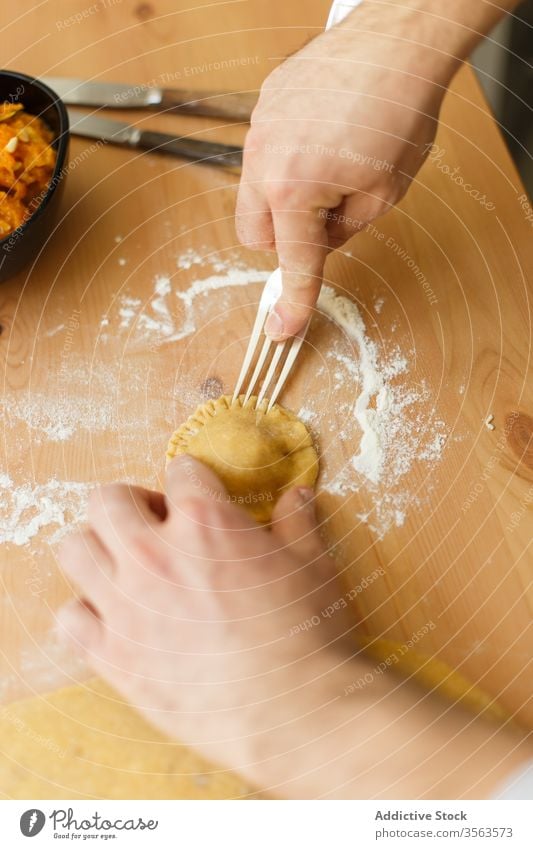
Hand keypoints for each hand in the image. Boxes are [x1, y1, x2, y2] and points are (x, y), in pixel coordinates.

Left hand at [57, 456, 354, 778]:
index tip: (197, 494)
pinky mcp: (114, 656)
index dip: (192, 479)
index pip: (180, 470)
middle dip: (131, 503)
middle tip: (155, 526)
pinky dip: (86, 612)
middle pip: (107, 500)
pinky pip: (70, 618)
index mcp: (206, 522)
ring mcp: (127, 605)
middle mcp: (154, 554)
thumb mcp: (314, 564)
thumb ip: (297, 522)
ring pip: (75, 549)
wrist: (295, 710)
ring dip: (98, 549)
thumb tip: (297, 495)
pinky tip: (115, 619)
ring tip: (125, 566)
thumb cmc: (308, 633)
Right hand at [236, 3, 457, 338]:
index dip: (292, 301)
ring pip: (254, 193)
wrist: (398, 41)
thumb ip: (344, 232)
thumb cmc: (398, 112)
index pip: (293, 262)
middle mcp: (263, 161)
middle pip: (254, 235)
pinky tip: (324, 138)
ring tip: (331, 169)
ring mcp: (258, 130)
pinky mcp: (264, 105)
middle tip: (327, 219)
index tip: (282, 328)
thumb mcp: (384, 194)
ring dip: (285, 200)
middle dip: (285, 240)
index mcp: (294, 191)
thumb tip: (320, 242)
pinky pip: (264, 153)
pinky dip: (287, 162)